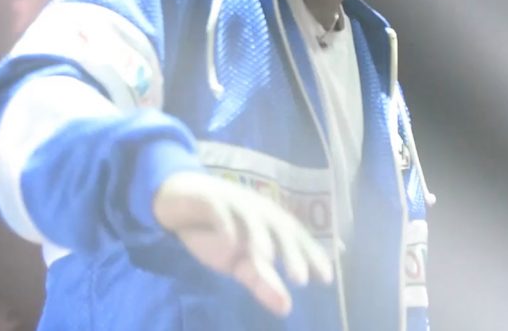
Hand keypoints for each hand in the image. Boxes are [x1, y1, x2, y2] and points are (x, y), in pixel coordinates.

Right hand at [152, 171, 332, 316]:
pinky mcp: (210, 199)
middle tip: (300, 278)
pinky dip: (226, 224)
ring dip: (261, 237)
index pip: (297, 237)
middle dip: (291, 251)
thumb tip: (286, 308)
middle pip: (280, 228)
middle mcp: (258, 210)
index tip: (326, 278)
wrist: (181, 201)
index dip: (312, 255)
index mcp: (271, 222)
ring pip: (253, 218)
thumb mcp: (240, 262)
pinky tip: (230, 241)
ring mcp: (235, 202)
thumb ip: (262, 281)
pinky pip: (220, 211)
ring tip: (267, 259)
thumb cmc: (218, 231)